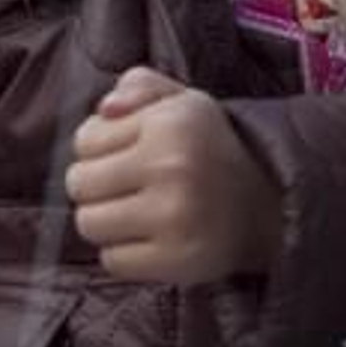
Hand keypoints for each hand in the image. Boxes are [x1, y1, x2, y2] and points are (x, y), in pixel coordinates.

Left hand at [67, 67, 281, 284]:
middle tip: (128, 186)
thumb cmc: (208, 147)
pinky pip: (112, 261)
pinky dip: (125, 253)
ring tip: (138, 212)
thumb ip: (140, 86)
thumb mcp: (182, 101)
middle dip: (96, 186)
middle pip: (80, 184)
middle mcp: (172, 165)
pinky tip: (153, 237)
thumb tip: (105, 109)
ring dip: (107, 221)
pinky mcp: (177, 260)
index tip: (127, 154)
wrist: (265, 201)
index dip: (98, 148)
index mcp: (170, 121)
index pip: (85, 139)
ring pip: (90, 224)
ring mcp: (174, 216)